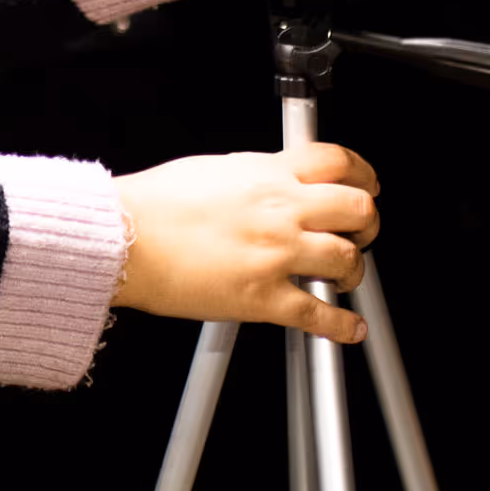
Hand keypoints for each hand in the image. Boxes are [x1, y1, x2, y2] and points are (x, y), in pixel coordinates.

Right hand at [110, 144, 380, 344]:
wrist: (123, 236)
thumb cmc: (152, 204)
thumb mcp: (211, 169)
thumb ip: (254, 174)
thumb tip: (274, 180)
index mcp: (267, 174)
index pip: (339, 162)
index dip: (364, 175)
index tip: (365, 185)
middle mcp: (280, 210)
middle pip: (358, 210)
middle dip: (367, 224)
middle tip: (360, 233)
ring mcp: (275, 254)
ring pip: (346, 261)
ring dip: (352, 272)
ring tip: (341, 277)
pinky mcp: (262, 297)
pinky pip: (318, 314)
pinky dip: (341, 326)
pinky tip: (348, 328)